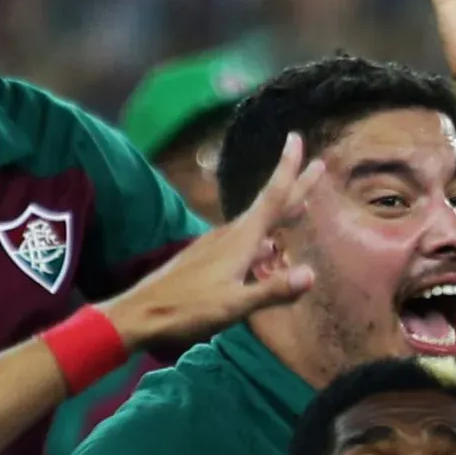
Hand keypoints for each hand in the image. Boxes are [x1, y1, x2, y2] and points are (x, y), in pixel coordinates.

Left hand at [103, 133, 319, 351]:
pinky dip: (263, 237)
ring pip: (256, 225)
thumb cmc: (186, 309)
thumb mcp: (233, 305)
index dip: (289, 170)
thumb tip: (312, 273)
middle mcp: (229, 236)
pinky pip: (244, 241)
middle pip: (268, 206)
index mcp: (240, 241)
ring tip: (300, 208)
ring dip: (280, 214)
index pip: (272, 199)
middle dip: (295, 186)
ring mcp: (215, 246)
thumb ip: (272, 290)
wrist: (137, 316)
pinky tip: (266, 251)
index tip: (296, 139)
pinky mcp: (206, 258)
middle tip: (318, 165)